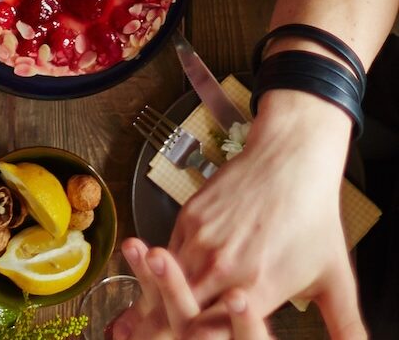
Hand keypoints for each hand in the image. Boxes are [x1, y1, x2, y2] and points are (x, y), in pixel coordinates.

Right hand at [116, 91, 359, 337]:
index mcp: (257, 289)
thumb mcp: (334, 280)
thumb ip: (347, 329)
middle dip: (158, 333)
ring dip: (151, 305)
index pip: (210, 334)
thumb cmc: (312, 215)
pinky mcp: (190, 216)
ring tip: (132, 328)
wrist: (290, 156)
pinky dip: (158, 273)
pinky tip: (155, 285)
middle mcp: (223, 267)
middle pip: (178, 314)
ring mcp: (201, 239)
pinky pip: (167, 253)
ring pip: (164, 283)